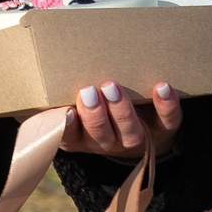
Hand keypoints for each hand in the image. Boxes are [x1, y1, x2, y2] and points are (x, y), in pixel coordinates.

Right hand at [60, 80, 183, 159]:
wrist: (143, 122)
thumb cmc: (98, 102)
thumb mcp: (77, 99)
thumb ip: (61, 89)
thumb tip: (44, 70)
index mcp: (82, 138)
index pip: (70, 139)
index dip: (68, 129)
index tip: (67, 112)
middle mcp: (108, 142)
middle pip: (100, 136)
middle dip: (94, 116)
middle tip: (88, 91)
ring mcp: (136, 137)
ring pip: (130, 133)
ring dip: (121, 111)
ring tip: (112, 87)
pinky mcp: (163, 127)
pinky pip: (167, 121)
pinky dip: (166, 106)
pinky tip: (161, 88)